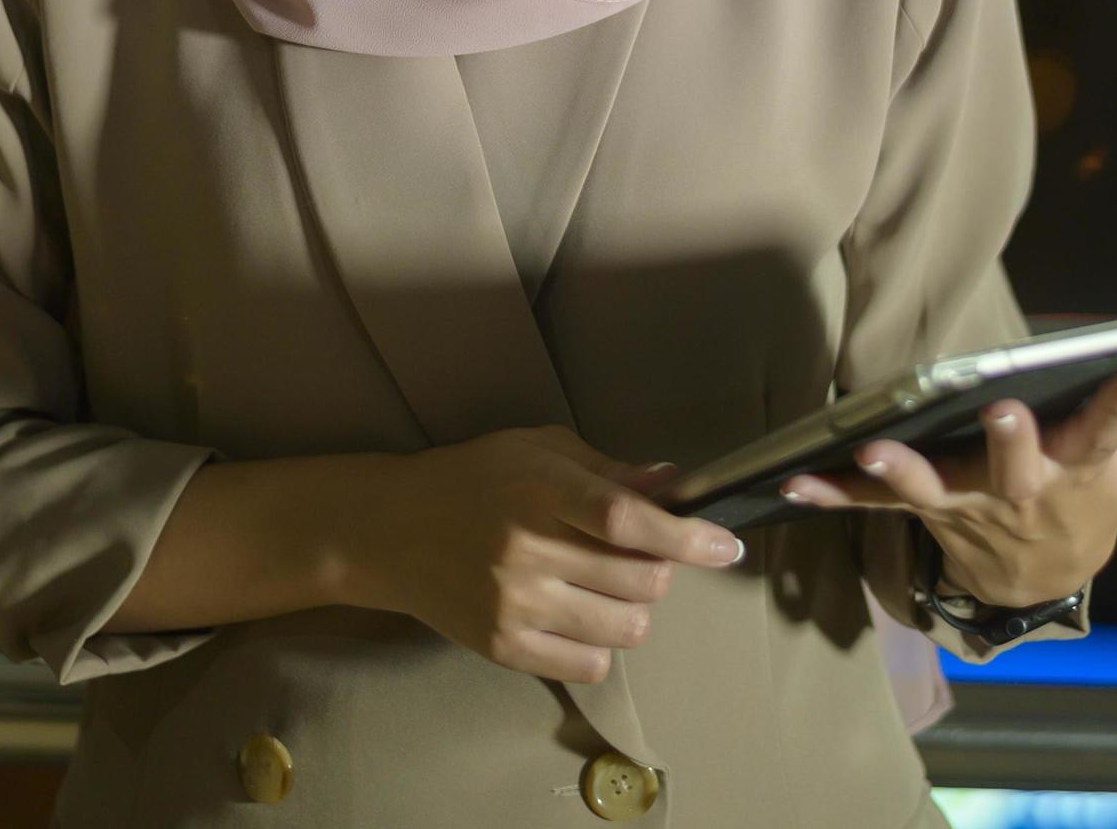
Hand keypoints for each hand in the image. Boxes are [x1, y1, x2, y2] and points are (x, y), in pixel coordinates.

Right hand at [354, 425, 742, 684]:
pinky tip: (581, 615)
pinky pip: (589, 666)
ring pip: (625, 627)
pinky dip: (602, 645)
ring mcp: (514, 605)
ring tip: (608, 586)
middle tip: (642, 554)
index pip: (626, 519)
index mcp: (538, 490)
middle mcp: (526, 551)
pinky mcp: (503, 647)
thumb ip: (605, 470)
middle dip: (661, 568)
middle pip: (640, 578)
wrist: (391, 530)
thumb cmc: (473, 479)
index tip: (725, 546)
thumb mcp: (535, 449)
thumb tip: (671, 484)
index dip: (685, 536)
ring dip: (635, 608)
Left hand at [778, 363, 1116, 605]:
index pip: (1112, 432)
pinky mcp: (919, 512)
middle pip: (1018, 465)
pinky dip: (830, 493)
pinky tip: (792, 479)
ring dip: (902, 474)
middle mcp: (1026, 491)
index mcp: (1086, 469)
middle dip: (1012, 442)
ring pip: (933, 491)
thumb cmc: (1100, 496)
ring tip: (875, 453)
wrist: (1036, 579)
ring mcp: (969, 506)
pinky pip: (867, 508)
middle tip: (1004, 412)